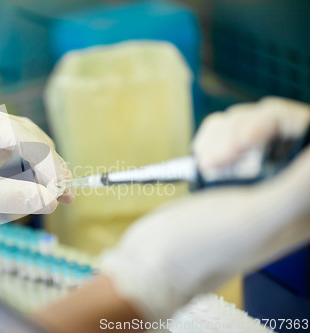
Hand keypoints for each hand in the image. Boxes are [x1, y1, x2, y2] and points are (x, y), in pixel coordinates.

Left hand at [0, 99, 73, 233]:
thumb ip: (8, 196)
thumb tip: (52, 201)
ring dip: (41, 172)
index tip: (62, 185)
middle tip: (67, 192)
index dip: (43, 158)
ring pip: (22, 149)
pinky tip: (42, 192)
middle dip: (47, 165)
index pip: (15, 132)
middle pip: (23, 136)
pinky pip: (12, 162)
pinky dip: (27, 179)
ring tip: (61, 195)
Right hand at [101, 97, 309, 320]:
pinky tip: (204, 165)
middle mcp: (285, 187)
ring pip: (250, 122)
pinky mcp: (227, 169)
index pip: (309, 138)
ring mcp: (254, 176)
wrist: (154, 257)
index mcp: (304, 204)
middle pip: (281, 123)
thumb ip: (300, 185)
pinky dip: (210, 140)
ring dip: (224, 138)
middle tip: (223, 159)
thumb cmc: (201, 247)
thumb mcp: (255, 216)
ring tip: (210, 169)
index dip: (286, 126)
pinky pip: (226, 131)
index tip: (254, 140)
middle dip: (247, 131)